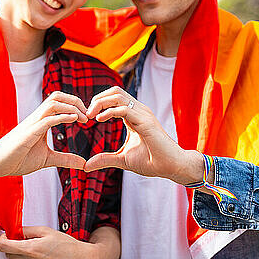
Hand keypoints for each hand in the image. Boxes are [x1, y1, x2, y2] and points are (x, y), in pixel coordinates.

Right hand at [0, 91, 87, 184]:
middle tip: (89, 114)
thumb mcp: (47, 159)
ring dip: (71, 107)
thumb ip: (65, 159)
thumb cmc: (18, 159)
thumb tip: (83, 163)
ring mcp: (32, 123)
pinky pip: (47, 119)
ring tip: (84, 117)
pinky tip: (74, 119)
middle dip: (75, 101)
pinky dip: (62, 117)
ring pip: (53, 103)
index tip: (87, 117)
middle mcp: (37, 117)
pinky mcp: (28, 133)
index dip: (75, 104)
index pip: (59, 102)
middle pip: (57, 96)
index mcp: (41, 120)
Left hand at [0, 227, 100, 258]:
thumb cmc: (65, 245)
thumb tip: (15, 230)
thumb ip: (28, 230)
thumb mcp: (46, 231)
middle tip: (21, 238)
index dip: (2, 238)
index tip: (7, 234)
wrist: (77, 258)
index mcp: (30, 249)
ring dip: (18, 252)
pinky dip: (25, 258)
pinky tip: (36, 253)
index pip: (4, 246)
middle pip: (7, 254)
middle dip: (11, 244)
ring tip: (31, 246)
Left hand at [84, 86, 203, 184]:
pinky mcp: (145, 121)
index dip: (98, 103)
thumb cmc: (152, 161)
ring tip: (91, 115)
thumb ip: (105, 159)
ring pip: (117, 94)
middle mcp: (138, 110)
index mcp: (134, 115)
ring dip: (100, 102)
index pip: (114, 97)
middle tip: (86, 114)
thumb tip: (86, 166)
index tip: (87, 117)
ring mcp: (142, 113)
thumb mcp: (122, 159)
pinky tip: (99, 119)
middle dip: (97, 99)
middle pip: (114, 91)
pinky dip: (109, 111)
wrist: (172, 167)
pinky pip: (123, 109)